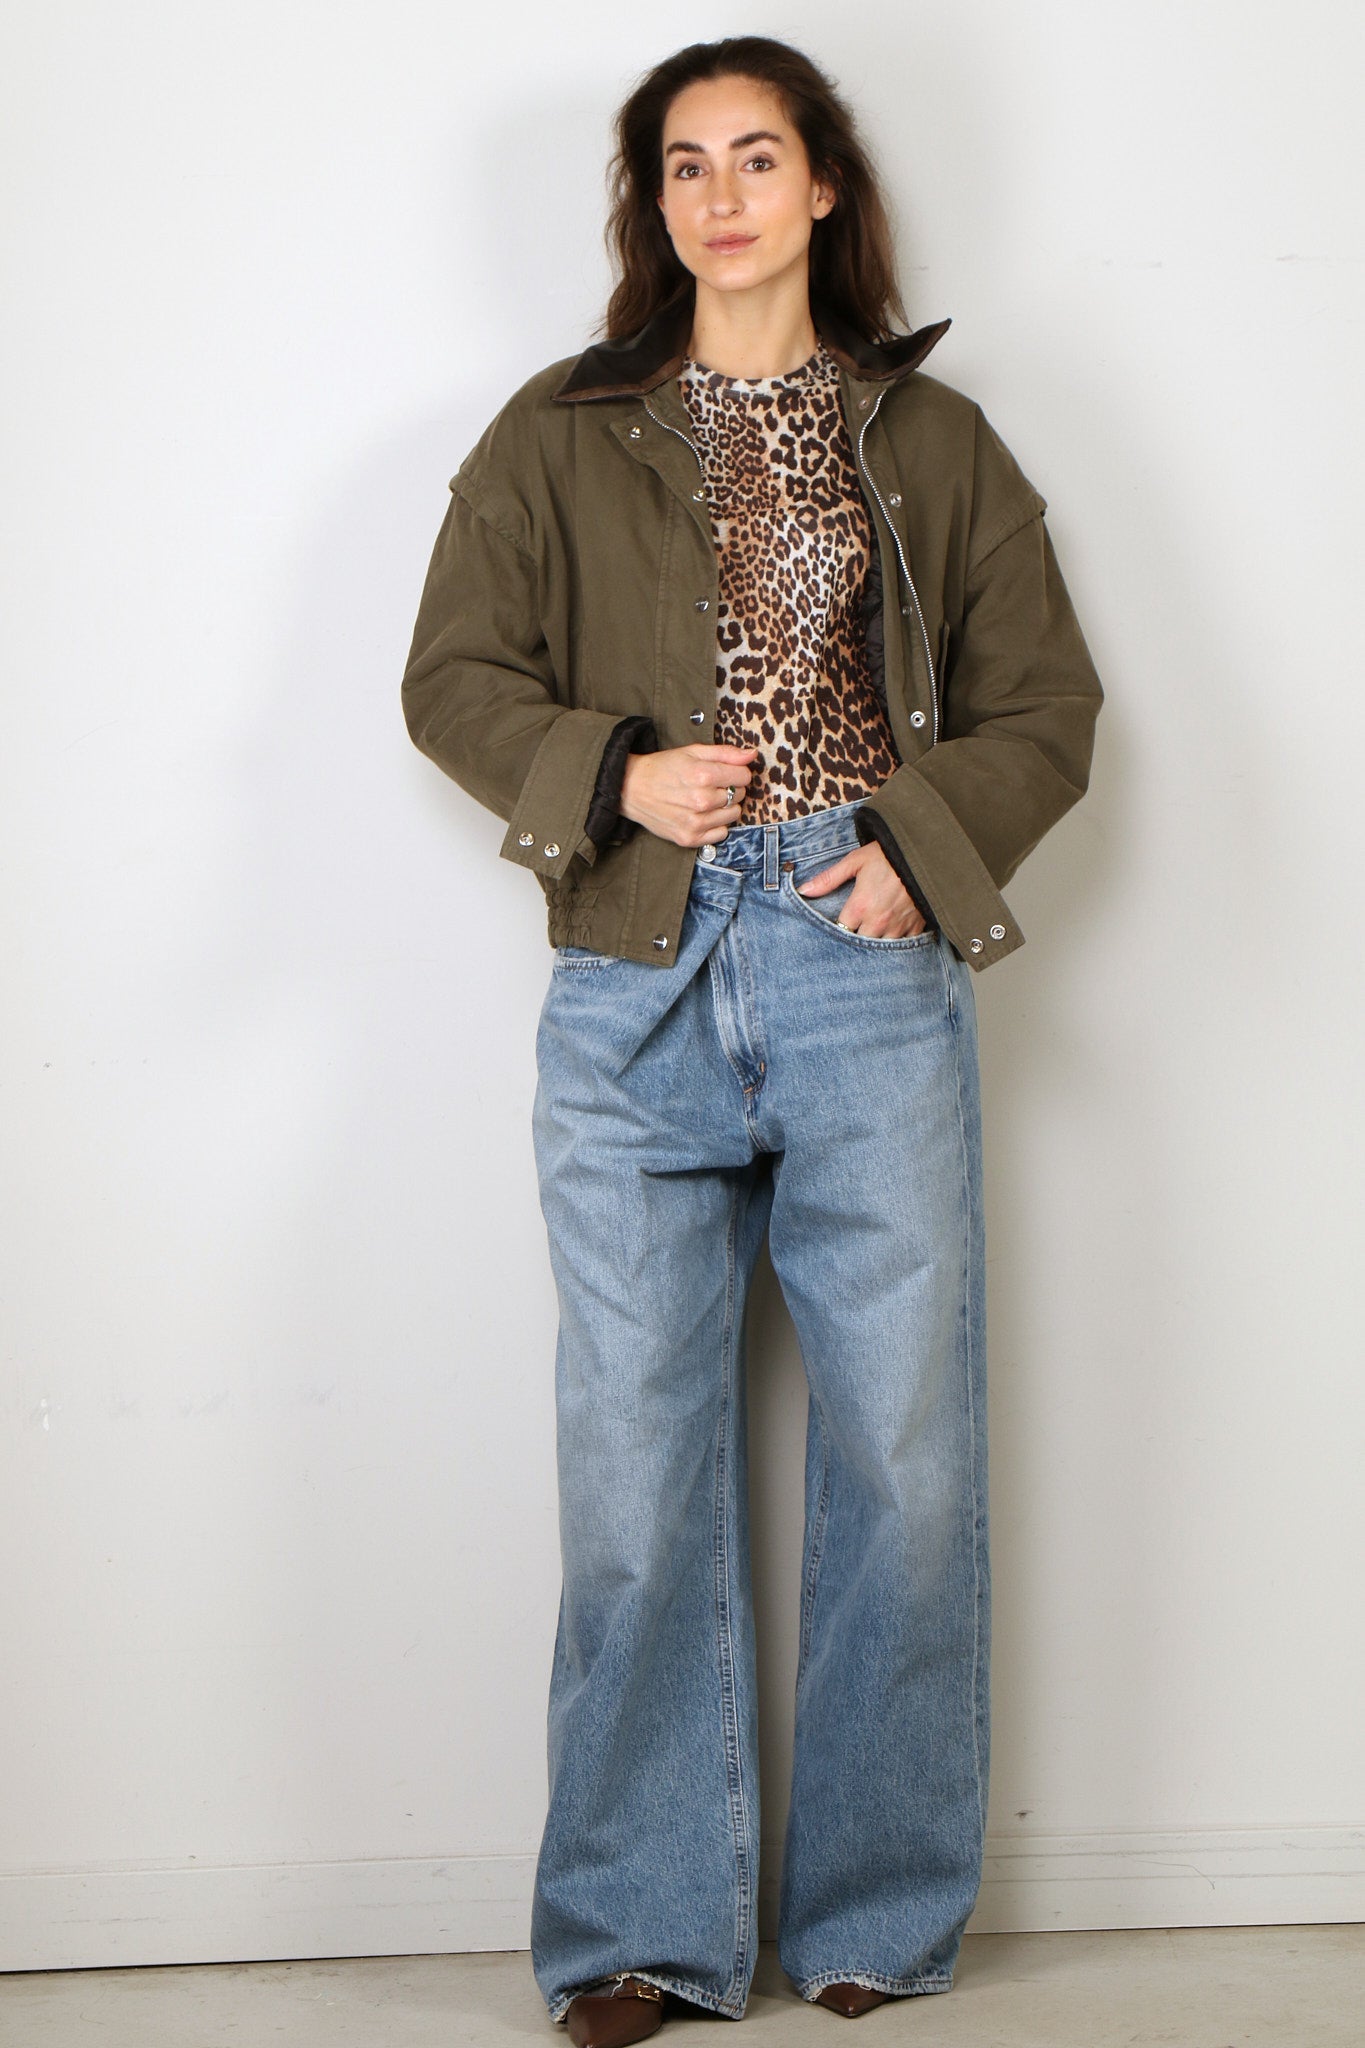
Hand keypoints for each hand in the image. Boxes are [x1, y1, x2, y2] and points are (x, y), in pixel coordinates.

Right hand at [620, 743, 758, 847]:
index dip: (737, 772)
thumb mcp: (693, 751)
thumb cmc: (663, 768)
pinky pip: (721, 834)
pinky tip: (701, 815)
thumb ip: (725, 753)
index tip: (724, 772)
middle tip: (710, 785)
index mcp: (704, 775)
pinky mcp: (689, 838)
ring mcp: (696, 822)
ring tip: (705, 800)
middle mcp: (701, 800)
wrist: (631, 789)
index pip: (744, 777)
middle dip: (730, 789)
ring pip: (733, 815)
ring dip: (724, 808)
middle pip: (740, 796)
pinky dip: (716, 825)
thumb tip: (752, 754)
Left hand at [795, 840, 927, 937]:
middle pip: (860, 943)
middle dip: (856, 938)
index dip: (838, 929)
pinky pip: (904, 946)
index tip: (840, 924)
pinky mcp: (916, 926)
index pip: (841, 931)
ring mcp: (898, 926)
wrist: (924, 853)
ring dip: (876, 942)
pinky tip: (894, 935)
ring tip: (873, 934)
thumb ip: (828, 878)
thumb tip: (804, 890)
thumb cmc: (887, 855)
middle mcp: (878, 921)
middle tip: (855, 931)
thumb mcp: (855, 861)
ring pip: (881, 948)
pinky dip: (898, 943)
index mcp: (860, 906)